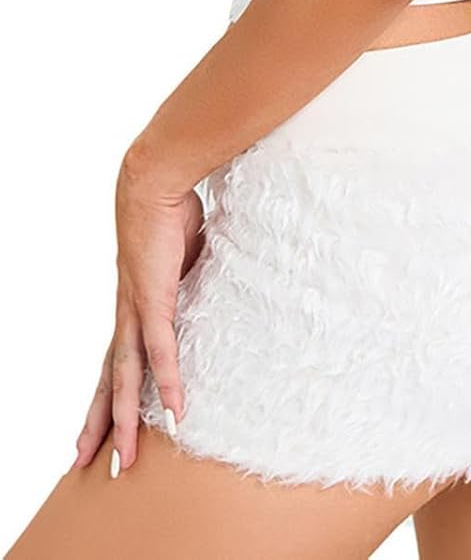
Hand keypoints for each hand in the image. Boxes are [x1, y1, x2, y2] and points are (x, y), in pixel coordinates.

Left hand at [70, 154, 204, 474]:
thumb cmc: (168, 209)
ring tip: (125, 457)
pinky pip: (162, 350)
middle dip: (101, 422)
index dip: (107, 394)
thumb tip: (211, 284)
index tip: (99, 426)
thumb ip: (191, 279)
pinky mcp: (154, 299)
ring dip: (125, 419)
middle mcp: (127, 312)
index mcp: (133, 304)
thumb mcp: (183, 257)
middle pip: (110, 380)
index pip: (115, 360)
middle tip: (88, 462)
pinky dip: (166, 382)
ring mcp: (137, 308)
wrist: (154, 181)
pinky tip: (173, 411)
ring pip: (127, 377)